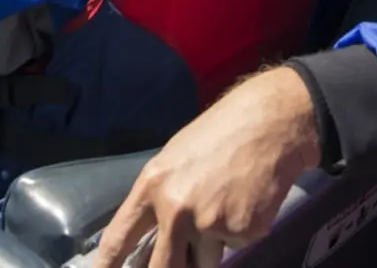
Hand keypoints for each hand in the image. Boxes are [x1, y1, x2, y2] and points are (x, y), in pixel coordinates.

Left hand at [95, 67, 320, 267]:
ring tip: (224, 204)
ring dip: (211, 248)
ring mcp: (210, 223)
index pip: (119, 238)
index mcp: (152, 186)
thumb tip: (153, 241)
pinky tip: (246, 200)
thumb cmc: (220, 135)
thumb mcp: (175, 160)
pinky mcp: (242, 231)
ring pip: (203, 263)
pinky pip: (234, 247)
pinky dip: (239, 232)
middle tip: (178, 261)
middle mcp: (176, 209)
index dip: (106, 265)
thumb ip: (160, 200)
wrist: (270, 123)